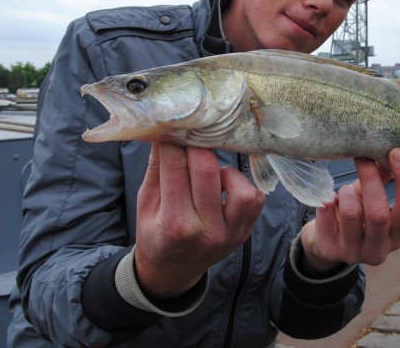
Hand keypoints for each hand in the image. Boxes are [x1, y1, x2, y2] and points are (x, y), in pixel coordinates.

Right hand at [134, 143, 264, 298]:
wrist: (172, 271)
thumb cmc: (156, 232)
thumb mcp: (145, 203)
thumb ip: (156, 167)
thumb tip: (165, 130)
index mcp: (174, 224)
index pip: (175, 167)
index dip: (174, 141)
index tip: (174, 127)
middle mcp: (205, 230)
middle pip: (207, 170)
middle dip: (197, 146)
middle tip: (192, 138)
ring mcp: (229, 234)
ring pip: (240, 186)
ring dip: (224, 170)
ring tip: (209, 173)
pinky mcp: (244, 233)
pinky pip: (254, 199)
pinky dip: (240, 185)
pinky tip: (223, 185)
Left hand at [299, 148, 399, 273]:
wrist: (326, 244)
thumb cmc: (355, 216)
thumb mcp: (372, 201)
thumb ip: (383, 179)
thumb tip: (391, 149)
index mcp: (396, 236)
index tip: (396, 152)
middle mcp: (378, 250)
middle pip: (378, 213)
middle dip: (370, 180)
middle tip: (362, 158)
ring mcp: (353, 252)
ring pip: (351, 214)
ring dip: (347, 193)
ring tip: (345, 190)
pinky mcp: (329, 249)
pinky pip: (326, 215)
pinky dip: (327, 200)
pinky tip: (328, 199)